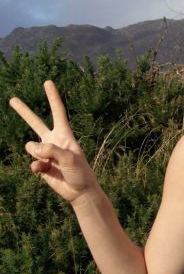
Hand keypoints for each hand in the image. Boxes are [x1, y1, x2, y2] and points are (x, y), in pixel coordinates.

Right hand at [9, 80, 98, 204]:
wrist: (79, 192)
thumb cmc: (81, 173)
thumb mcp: (70, 159)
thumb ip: (52, 150)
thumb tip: (33, 147)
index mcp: (64, 135)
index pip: (58, 112)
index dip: (53, 97)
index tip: (48, 82)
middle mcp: (53, 141)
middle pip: (35, 123)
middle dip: (23, 112)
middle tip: (12, 99)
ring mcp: (46, 153)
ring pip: (30, 147)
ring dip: (37, 154)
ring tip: (50, 163)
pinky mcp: (41, 165)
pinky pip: (31, 163)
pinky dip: (36, 168)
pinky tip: (45, 172)